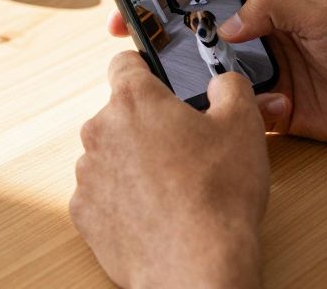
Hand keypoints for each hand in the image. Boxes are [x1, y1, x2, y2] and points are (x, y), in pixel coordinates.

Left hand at [71, 52, 267, 287]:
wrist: (197, 265)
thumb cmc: (219, 195)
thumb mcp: (242, 125)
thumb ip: (230, 87)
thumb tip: (222, 82)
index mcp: (135, 100)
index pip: (125, 63)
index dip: (145, 69)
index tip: (158, 81)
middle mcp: (100, 131)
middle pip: (120, 114)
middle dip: (147, 125)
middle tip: (183, 147)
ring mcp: (88, 174)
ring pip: (110, 155)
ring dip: (134, 163)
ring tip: (172, 187)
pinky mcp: (83, 213)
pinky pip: (102, 194)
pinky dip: (122, 199)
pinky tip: (155, 212)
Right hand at [106, 0, 326, 145]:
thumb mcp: (323, 12)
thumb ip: (271, 8)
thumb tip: (223, 24)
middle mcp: (263, 34)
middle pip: (202, 35)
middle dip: (174, 44)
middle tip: (146, 54)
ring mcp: (269, 73)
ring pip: (216, 79)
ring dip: (207, 86)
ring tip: (200, 91)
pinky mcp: (278, 111)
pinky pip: (241, 115)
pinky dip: (243, 118)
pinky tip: (274, 111)